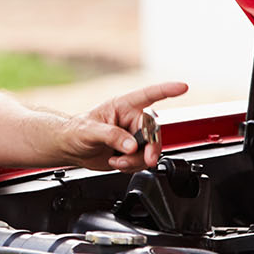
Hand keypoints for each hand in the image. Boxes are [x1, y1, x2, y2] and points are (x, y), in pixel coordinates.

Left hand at [60, 81, 188, 171]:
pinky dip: (132, 166)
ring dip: (137, 160)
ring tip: (117, 160)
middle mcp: (132, 119)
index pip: (149, 95)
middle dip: (150, 148)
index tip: (182, 87)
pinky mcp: (133, 152)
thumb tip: (131, 145)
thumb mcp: (90, 131)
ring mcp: (134, 136)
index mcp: (123, 106)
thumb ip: (111, 136)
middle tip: (146, 159)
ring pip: (151, 150)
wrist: (71, 149)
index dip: (167, 90)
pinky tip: (117, 162)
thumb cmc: (76, 132)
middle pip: (154, 131)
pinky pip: (143, 161)